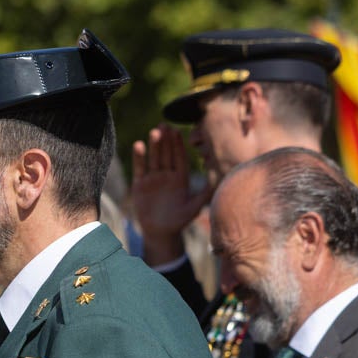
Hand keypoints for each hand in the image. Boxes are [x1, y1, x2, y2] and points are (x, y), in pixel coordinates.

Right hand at [130, 124, 208, 264]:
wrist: (160, 232)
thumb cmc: (179, 221)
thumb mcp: (193, 208)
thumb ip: (204, 195)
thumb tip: (218, 183)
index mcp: (180, 178)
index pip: (180, 158)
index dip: (179, 145)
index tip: (178, 131)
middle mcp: (167, 175)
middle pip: (166, 154)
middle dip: (166, 140)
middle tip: (165, 124)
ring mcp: (153, 179)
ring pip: (154, 158)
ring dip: (154, 145)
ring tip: (155, 131)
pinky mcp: (140, 184)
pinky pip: (140, 168)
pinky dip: (139, 157)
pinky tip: (139, 145)